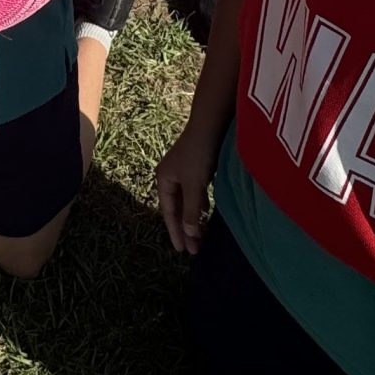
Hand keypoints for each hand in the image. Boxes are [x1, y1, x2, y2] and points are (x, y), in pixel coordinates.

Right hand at [155, 129, 215, 255]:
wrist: (210, 124)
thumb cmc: (198, 154)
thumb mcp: (194, 185)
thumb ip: (191, 210)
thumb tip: (189, 233)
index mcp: (164, 179)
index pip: (169, 212)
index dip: (175, 232)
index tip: (182, 250)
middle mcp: (171, 176)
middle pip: (177, 208)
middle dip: (186, 228)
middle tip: (194, 249)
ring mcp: (183, 171)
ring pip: (188, 201)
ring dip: (194, 218)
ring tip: (201, 236)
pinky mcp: (197, 167)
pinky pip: (196, 192)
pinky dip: (200, 205)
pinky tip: (207, 212)